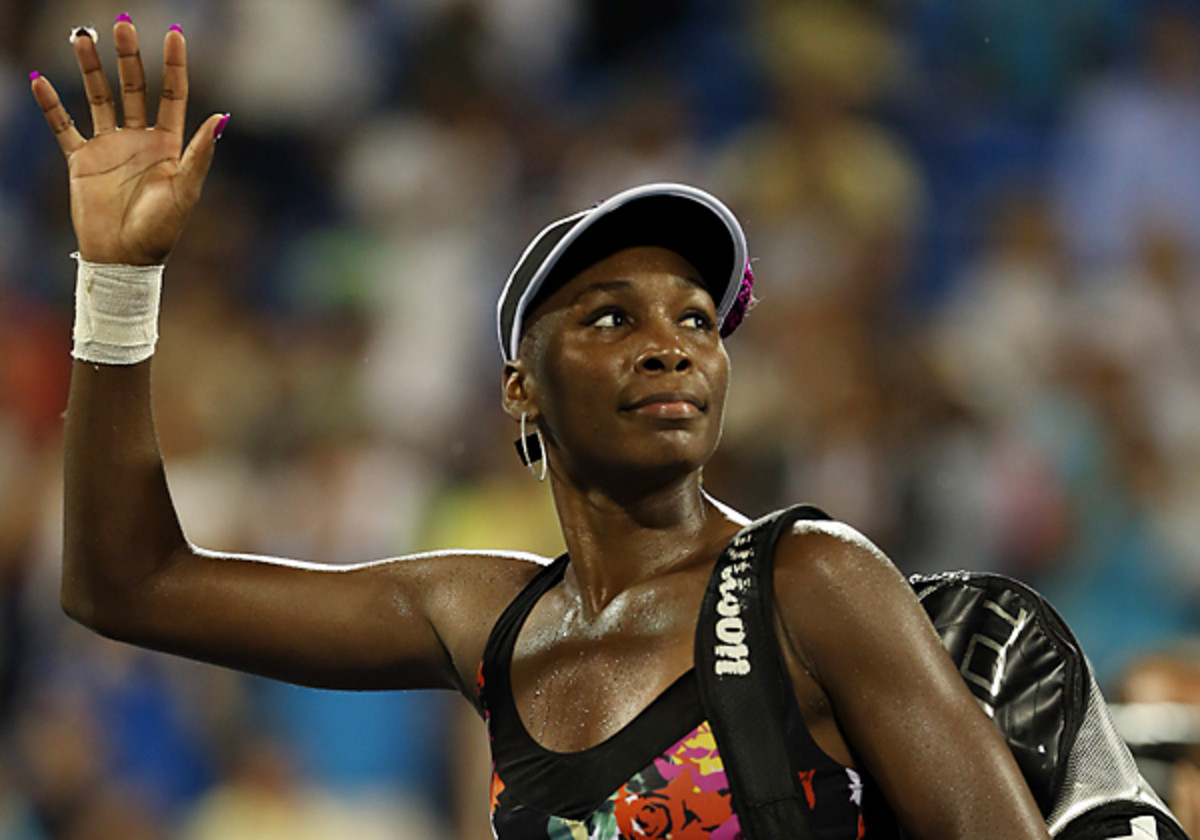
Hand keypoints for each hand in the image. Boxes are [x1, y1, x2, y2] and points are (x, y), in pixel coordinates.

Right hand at [30, 18, 225, 265]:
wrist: (124, 259)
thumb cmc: (161, 230)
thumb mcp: (186, 191)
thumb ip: (198, 154)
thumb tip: (221, 118)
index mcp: (169, 145)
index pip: (173, 95)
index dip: (173, 65)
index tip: (174, 33)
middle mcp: (139, 139)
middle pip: (133, 88)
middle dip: (128, 57)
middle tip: (122, 24)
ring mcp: (109, 147)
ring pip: (98, 97)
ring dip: (90, 68)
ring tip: (80, 36)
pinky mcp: (82, 160)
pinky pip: (64, 125)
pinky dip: (51, 104)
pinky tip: (41, 80)